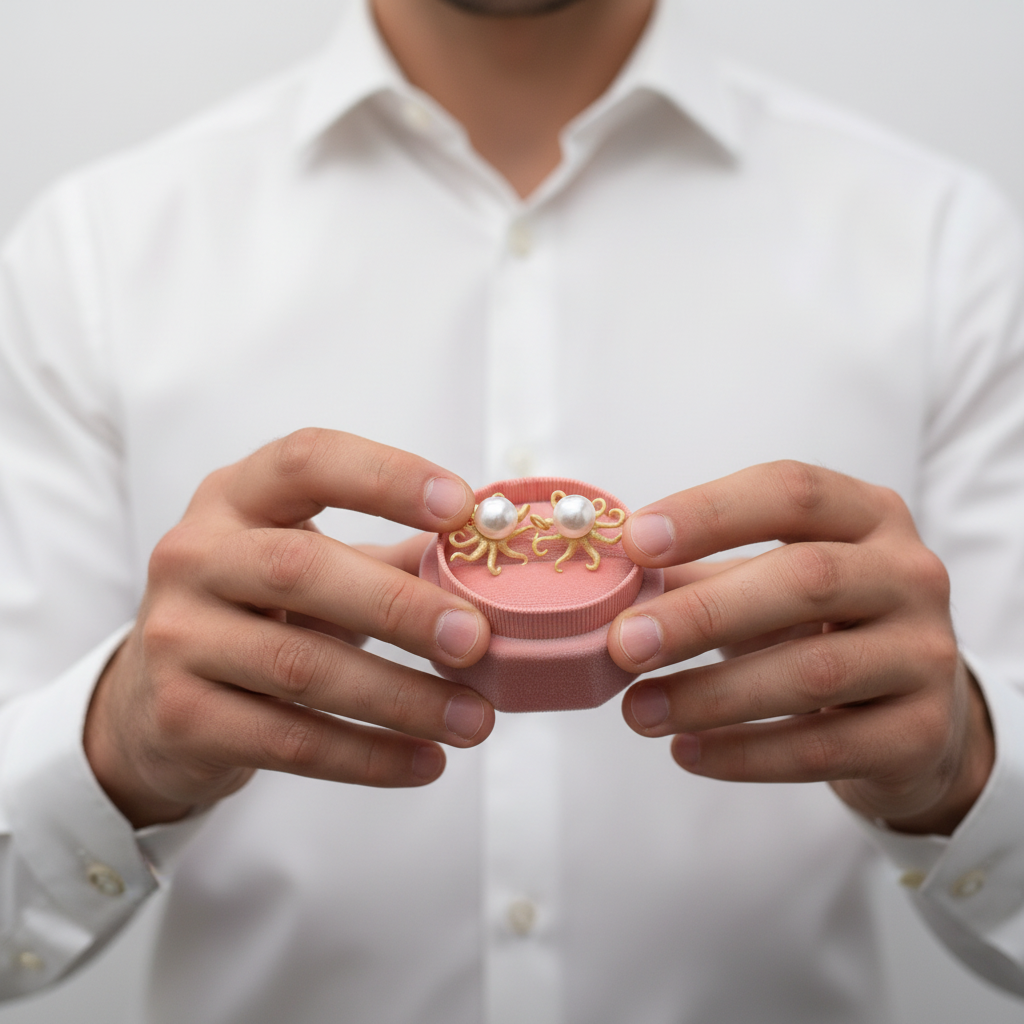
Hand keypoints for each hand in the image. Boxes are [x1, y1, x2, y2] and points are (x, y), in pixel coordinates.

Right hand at [84, 429, 493, 827]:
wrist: (156, 699)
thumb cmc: (258, 611)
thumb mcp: (312, 564)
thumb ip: (391, 558)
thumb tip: (488, 561)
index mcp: (236, 497)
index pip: (307, 462)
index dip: (385, 478)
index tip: (461, 507)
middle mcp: (194, 555)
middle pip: (300, 569)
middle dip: (400, 606)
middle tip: (477, 640)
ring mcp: (177, 637)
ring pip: (301, 667)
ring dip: (402, 698)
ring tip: (474, 719)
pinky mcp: (181, 716)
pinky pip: (290, 740)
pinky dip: (368, 756)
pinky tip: (425, 762)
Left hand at [608, 461, 993, 834]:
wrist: (914, 715)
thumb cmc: (819, 628)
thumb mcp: (769, 583)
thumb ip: (698, 575)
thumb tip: (610, 585)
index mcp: (867, 515)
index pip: (791, 492)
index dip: (710, 513)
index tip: (634, 542)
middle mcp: (909, 574)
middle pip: (806, 581)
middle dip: (702, 614)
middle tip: (623, 644)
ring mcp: (925, 654)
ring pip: (813, 674)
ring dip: (710, 696)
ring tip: (638, 713)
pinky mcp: (922, 734)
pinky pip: (824, 748)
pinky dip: (745, 753)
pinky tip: (687, 753)